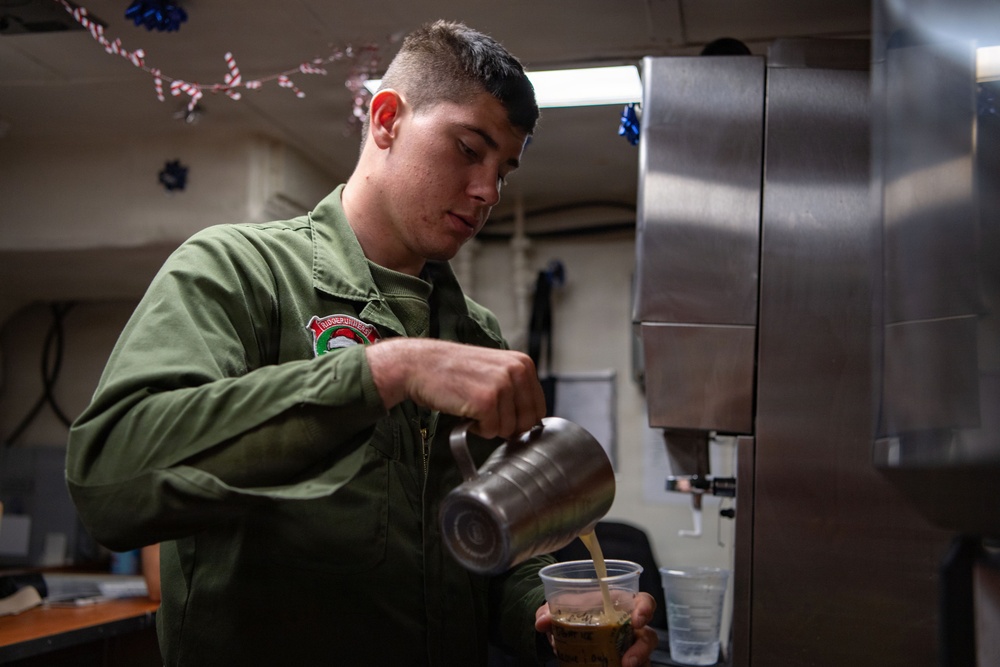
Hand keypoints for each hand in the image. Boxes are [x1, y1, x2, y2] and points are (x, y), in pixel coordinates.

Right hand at [366, 338, 546, 438]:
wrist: (418, 365)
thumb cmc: (452, 370)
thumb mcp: (494, 369)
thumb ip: (515, 388)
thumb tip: (531, 421)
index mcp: (523, 364)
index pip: (538, 408)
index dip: (519, 418)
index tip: (500, 413)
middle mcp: (517, 371)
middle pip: (527, 422)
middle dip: (505, 424)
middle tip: (483, 410)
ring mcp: (502, 385)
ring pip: (508, 429)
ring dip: (488, 425)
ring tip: (470, 405)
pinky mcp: (486, 401)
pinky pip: (491, 431)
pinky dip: (476, 428)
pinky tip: (464, 409)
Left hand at [534, 592, 658, 666]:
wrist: (565, 630)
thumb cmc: (573, 612)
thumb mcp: (561, 608)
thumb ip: (549, 611)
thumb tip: (542, 622)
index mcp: (620, 605)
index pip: (644, 602)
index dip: (646, 609)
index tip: (638, 620)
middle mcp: (629, 627)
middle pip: (648, 636)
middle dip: (642, 649)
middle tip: (628, 661)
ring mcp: (628, 648)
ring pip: (644, 657)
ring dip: (637, 664)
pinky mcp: (622, 663)